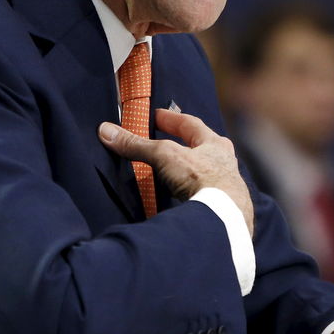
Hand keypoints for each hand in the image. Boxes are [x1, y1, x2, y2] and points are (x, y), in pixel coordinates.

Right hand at [98, 108, 253, 235]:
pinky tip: (181, 199)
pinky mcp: (223, 208)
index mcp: (215, 144)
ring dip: (188, 170)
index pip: (191, 124)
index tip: (157, 115)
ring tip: (171, 172)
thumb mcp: (164, 156)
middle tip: (166, 140)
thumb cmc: (203, 178)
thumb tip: (107, 131)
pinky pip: (204, 195)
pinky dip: (190, 193)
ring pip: (205, 172)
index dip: (171, 119)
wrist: (226, 218)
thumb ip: (137, 145)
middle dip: (184, 144)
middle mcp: (225, 163)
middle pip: (202, 148)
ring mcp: (226, 187)